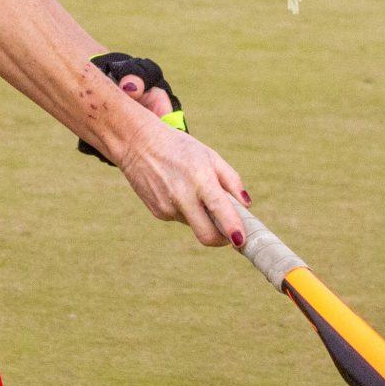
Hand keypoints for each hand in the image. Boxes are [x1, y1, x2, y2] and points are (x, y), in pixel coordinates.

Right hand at [116, 108, 250, 246]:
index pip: (220, 211)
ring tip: (194, 191)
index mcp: (200, 179)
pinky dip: (186, 210)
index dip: (233, 230)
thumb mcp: (210, 156)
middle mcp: (183, 197)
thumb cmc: (179, 148)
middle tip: (230, 233)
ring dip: (202, 217)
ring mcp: (168, 208)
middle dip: (221, 239)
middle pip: (206, 235)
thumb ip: (231, 180)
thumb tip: (246, 205)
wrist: (137, 144)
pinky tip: (177, 190)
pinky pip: (181, 218)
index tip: (241, 241)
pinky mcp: (158, 213)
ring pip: (194, 225)